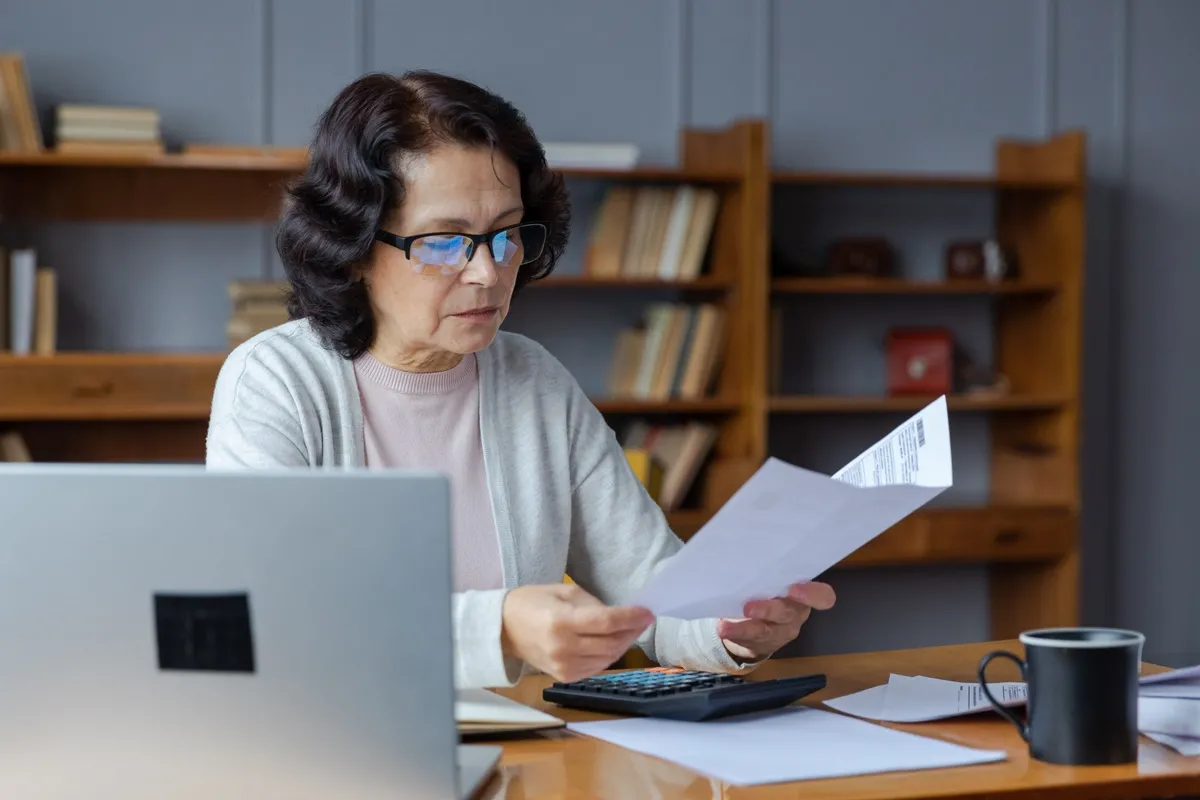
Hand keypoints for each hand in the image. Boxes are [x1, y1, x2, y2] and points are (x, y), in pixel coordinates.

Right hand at [501, 584, 653, 682]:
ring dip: (624, 644)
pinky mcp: (565, 678)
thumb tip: (620, 616)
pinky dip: (610, 655)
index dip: (631, 617)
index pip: (606, 622)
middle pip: (611, 643)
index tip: (648, 612)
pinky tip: (614, 643)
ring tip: (631, 630)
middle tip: (643, 620)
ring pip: (608, 658)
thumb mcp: (563, 592)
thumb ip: (593, 604)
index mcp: (561, 622)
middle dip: (632, 631)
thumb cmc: (532, 603)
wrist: (504, 629)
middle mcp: (563, 648)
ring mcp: (564, 667)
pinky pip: (597, 667)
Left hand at [717, 581, 835, 661]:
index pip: (823, 596)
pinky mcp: (765, 644)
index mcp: (804, 594)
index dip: (811, 594)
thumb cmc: (769, 589)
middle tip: (748, 607)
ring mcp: (781, 632)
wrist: (762, 621)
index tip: (793, 587)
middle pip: (788, 613)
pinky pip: (751, 640)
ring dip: (745, 628)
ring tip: (724, 626)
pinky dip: (735, 634)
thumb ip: (769, 571)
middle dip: (768, 610)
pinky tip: (723, 629)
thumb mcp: (774, 579)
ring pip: (766, 631)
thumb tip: (747, 552)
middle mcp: (796, 614)